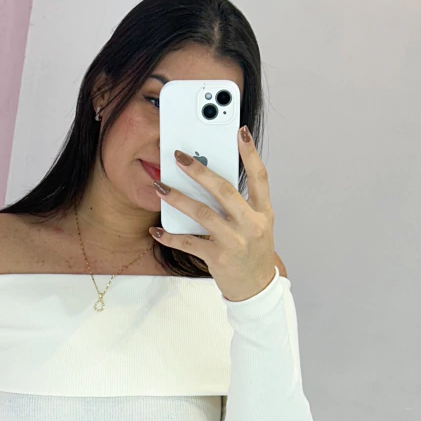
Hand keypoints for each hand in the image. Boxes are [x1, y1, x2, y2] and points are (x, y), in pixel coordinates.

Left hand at [149, 126, 275, 301]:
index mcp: (264, 212)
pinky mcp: (219, 258)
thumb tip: (209, 179)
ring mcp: (235, 242)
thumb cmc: (253, 253)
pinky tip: (157, 231)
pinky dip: (171, 237)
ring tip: (160, 187)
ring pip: (203, 214)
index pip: (260, 177)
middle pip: (224, 191)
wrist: (256, 289)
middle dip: (200, 171)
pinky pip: (190, 243)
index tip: (239, 131)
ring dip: (178, 199)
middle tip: (179, 157)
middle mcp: (251, 225)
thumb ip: (240, 204)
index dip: (250, 153)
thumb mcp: (256, 226)